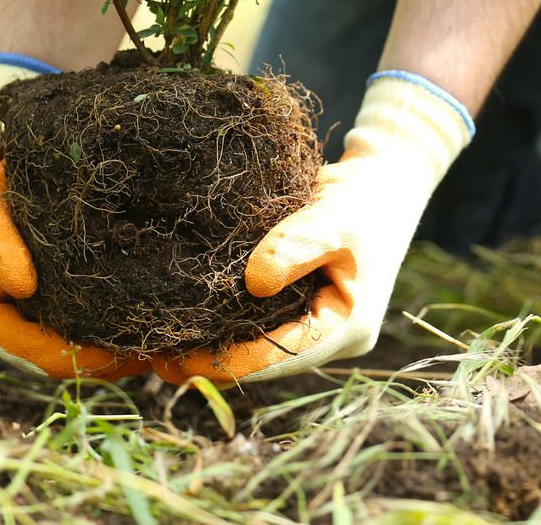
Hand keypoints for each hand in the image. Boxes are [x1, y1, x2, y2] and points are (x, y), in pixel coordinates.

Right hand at [0, 58, 149, 378]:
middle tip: (172, 346)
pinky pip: (103, 316)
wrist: (13, 143)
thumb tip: (20, 284)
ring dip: (130, 341)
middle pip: (73, 357)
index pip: (41, 356)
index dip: (86, 362)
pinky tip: (172, 304)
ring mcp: (42, 309)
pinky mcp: (69, 290)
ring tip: (180, 332)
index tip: (132, 351)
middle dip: (118, 357)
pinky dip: (133, 315)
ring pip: (91, 342)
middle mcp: (14, 319)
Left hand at [151, 72, 472, 384]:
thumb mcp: (335, 217)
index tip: (180, 360)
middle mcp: (333, 334)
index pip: (283, 356)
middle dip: (215, 360)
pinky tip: (186, 318)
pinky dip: (226, 323)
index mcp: (349, 326)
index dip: (231, 362)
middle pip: (268, 360)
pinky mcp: (302, 304)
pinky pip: (261, 322)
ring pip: (261, 344)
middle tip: (155, 358)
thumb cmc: (365, 197)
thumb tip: (252, 282)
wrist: (384, 178)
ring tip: (160, 345)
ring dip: (217, 345)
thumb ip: (297, 246)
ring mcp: (318, 321)